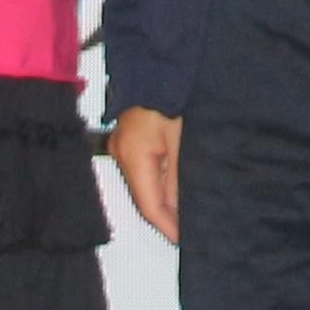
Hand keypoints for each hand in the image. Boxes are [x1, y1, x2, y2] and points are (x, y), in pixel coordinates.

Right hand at [109, 106, 181, 242]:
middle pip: (143, 199)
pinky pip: (143, 173)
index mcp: (134, 157)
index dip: (167, 226)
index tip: (182, 241)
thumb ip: (180, 178)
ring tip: (184, 217)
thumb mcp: (181, 140)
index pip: (149, 205)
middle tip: (187, 233)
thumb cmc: (167, 97)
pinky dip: (159, 185)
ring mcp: (122, 149)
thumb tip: (183, 209)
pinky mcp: (128, 143)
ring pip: (143, 187)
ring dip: (163, 202)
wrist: (154, 68)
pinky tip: (175, 192)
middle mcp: (122, 156)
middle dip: (165, 217)